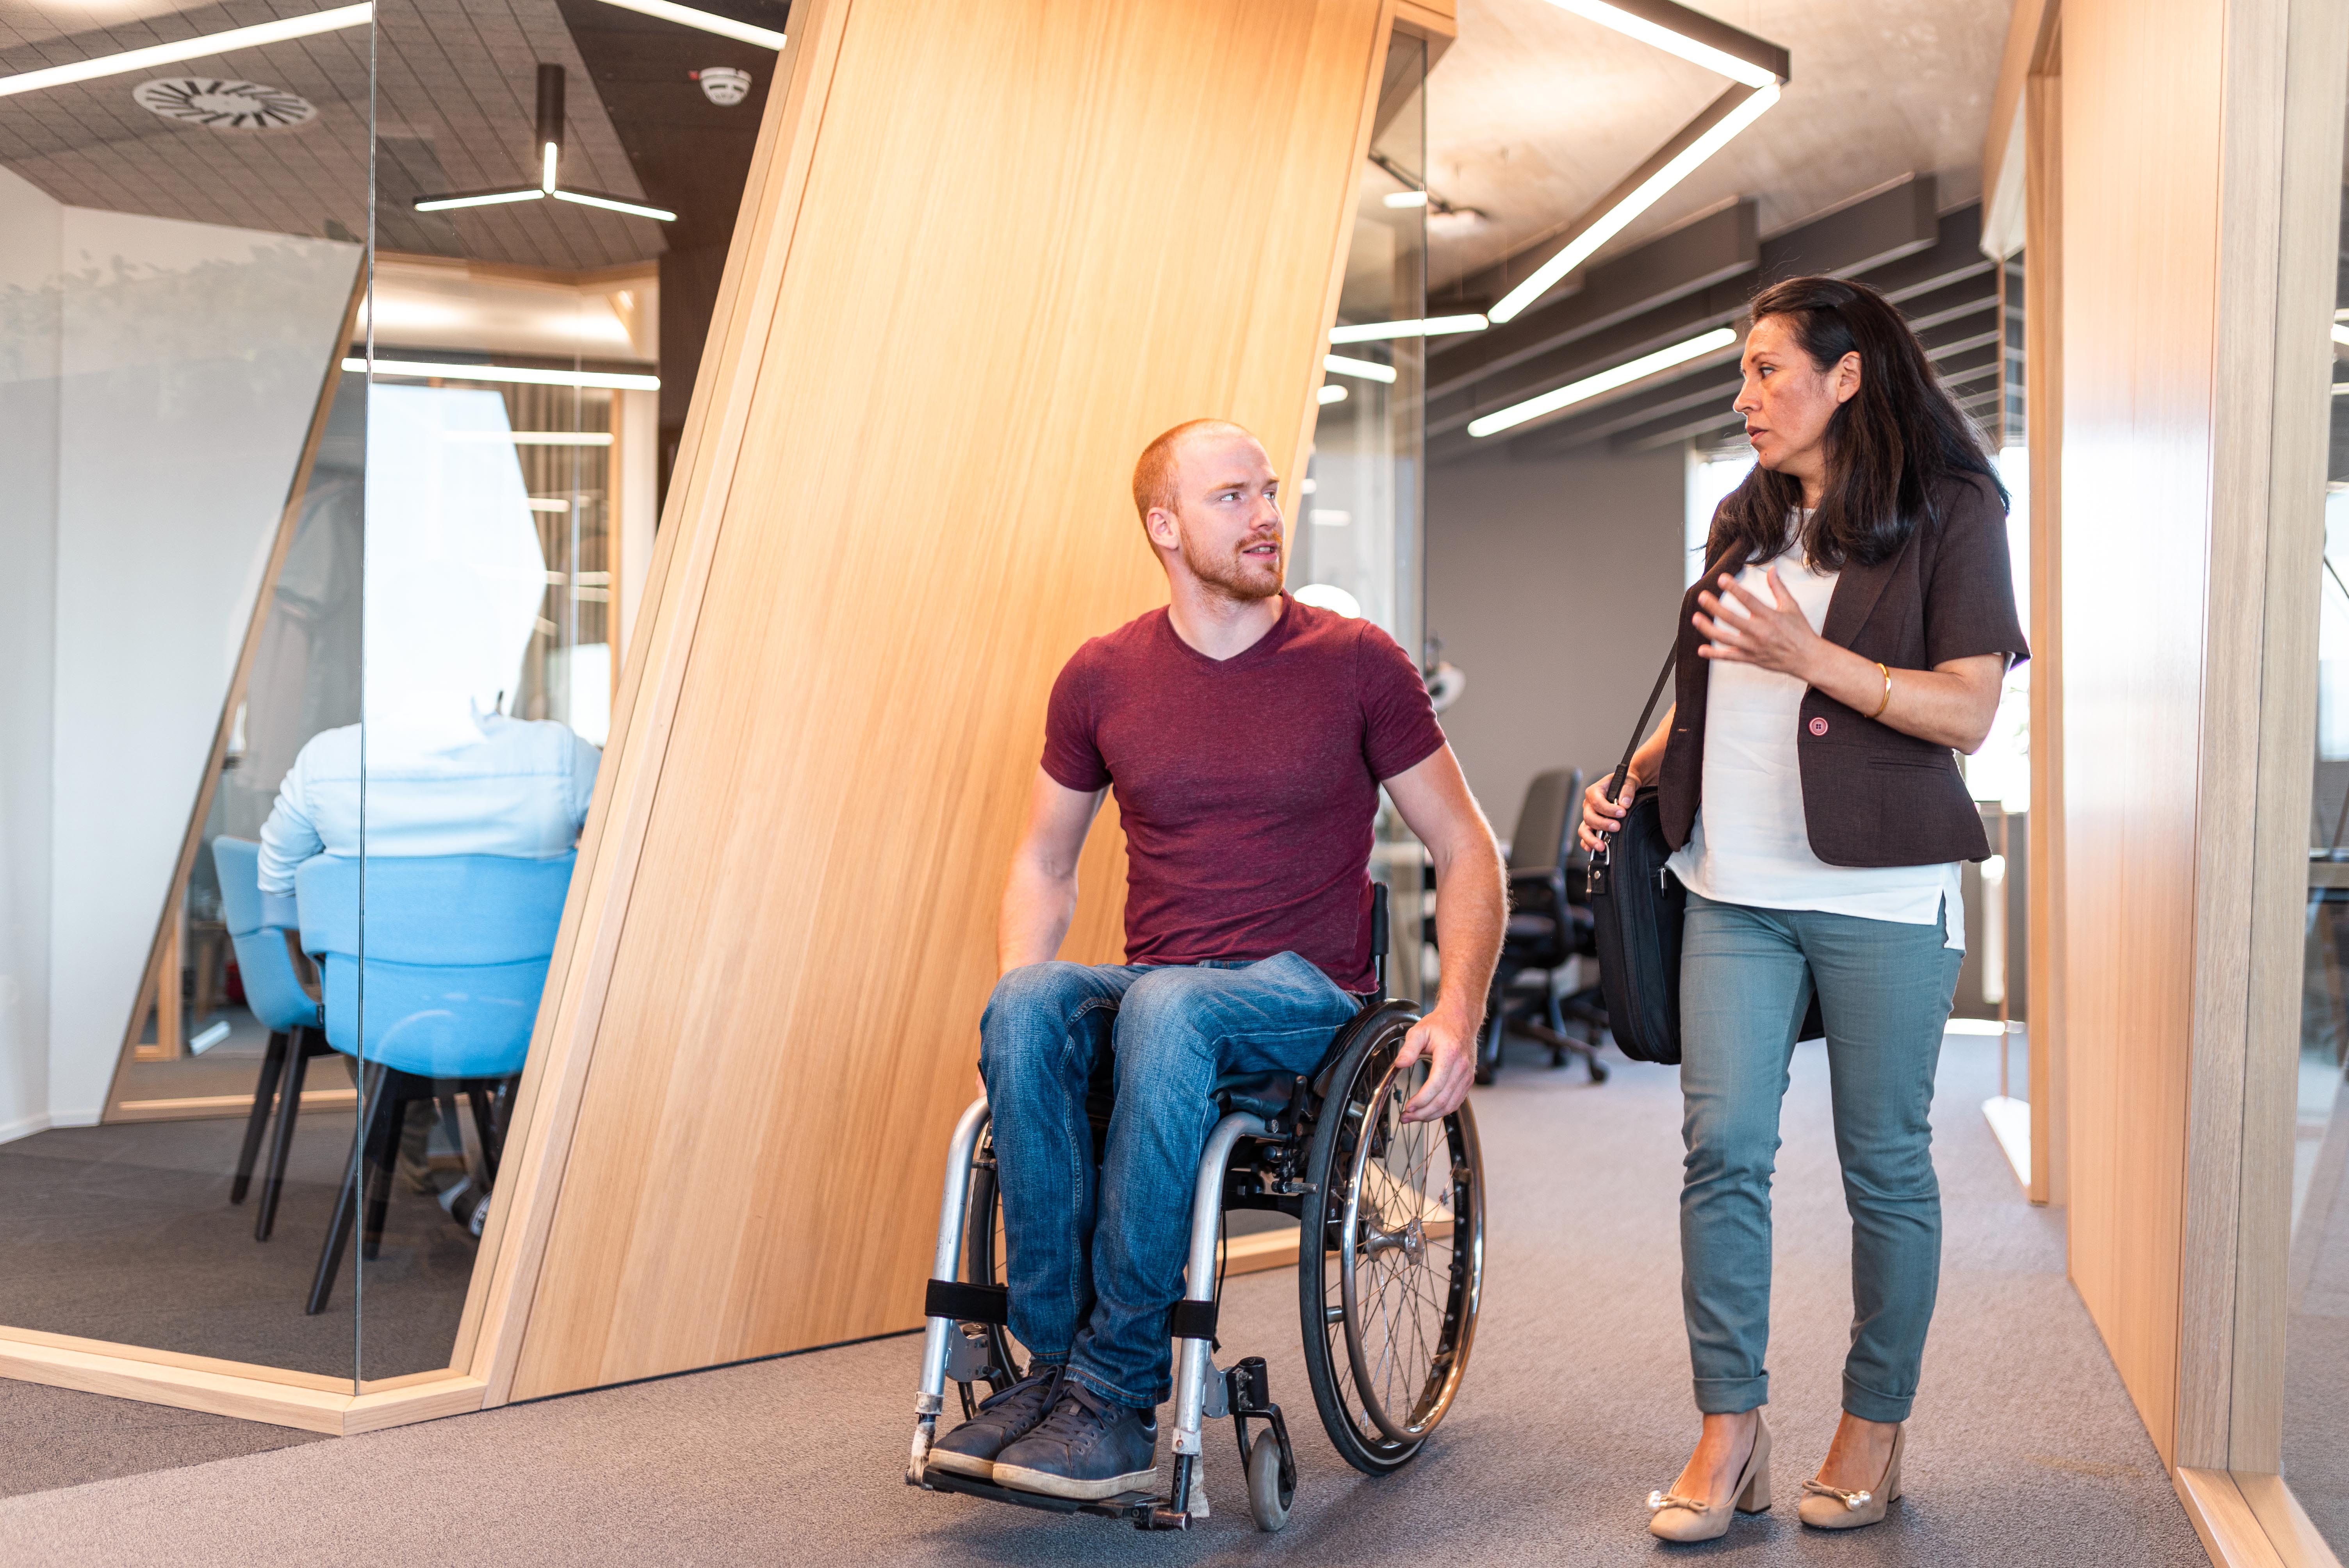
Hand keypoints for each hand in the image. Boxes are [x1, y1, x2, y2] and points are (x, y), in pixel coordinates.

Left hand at [1395, 1009, 1474, 1122]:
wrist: (1461, 1019)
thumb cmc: (1440, 1025)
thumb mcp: (1419, 1031)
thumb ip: (1408, 1049)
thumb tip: (1399, 1064)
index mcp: (1449, 1054)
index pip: (1436, 1085)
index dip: (1421, 1100)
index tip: (1408, 1107)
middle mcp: (1461, 1067)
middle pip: (1443, 1099)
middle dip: (1423, 1112)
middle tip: (1406, 1117)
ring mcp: (1467, 1075)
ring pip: (1451, 1105)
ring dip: (1431, 1115)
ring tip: (1414, 1117)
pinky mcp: (1468, 1080)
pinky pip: (1456, 1101)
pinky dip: (1442, 1110)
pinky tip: (1428, 1112)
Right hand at [1578, 769, 1635, 853]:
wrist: (1625, 788)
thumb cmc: (1624, 783)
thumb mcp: (1628, 781)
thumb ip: (1627, 790)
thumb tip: (1624, 803)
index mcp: (1594, 791)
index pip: (1597, 802)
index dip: (1609, 809)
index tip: (1622, 812)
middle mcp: (1589, 804)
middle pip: (1589, 817)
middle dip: (1602, 824)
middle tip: (1617, 827)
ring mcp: (1589, 815)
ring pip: (1584, 829)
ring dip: (1592, 839)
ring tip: (1602, 846)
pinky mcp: (1592, 825)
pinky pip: (1586, 835)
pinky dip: (1588, 843)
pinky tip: (1594, 849)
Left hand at [1693, 567, 1821, 680]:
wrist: (1807, 658)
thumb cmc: (1799, 632)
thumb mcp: (1791, 606)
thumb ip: (1778, 588)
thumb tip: (1772, 570)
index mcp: (1770, 616)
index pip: (1748, 600)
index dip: (1733, 588)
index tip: (1721, 579)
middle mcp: (1759, 632)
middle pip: (1731, 618)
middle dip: (1714, 607)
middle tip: (1702, 597)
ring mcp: (1753, 647)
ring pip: (1725, 638)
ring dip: (1708, 628)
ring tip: (1696, 618)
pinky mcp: (1750, 658)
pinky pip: (1729, 657)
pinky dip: (1714, 654)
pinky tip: (1701, 650)